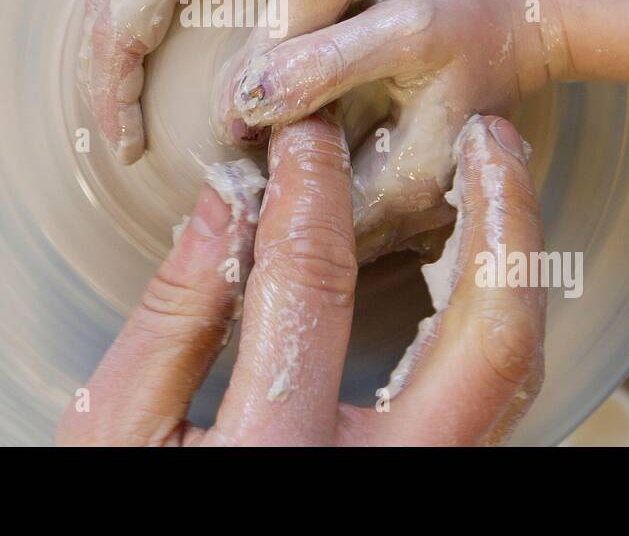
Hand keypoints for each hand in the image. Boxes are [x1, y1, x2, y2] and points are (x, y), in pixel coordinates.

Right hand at [57, 113, 545, 445]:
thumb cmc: (133, 519)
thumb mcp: (115, 438)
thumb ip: (169, 323)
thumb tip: (226, 208)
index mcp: (277, 453)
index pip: (312, 281)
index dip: (310, 186)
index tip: (308, 132)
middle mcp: (377, 478)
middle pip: (486, 336)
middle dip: (498, 217)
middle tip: (487, 136)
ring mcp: (420, 486)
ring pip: (511, 372)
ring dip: (513, 266)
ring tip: (497, 185)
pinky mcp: (430, 482)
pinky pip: (488, 400)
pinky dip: (488, 320)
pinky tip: (471, 268)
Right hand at [78, 0, 420, 163]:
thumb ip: (275, 54)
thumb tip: (233, 121)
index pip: (117, 27)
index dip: (114, 94)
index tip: (128, 145)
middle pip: (105, 8)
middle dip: (107, 79)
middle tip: (124, 138)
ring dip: (121, 48)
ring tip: (130, 106)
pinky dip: (142, 15)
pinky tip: (158, 48)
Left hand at [230, 0, 561, 259]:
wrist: (527, 22)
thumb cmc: (472, 18)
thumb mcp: (398, 26)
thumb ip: (324, 63)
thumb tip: (249, 100)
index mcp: (404, 182)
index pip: (303, 221)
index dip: (252, 197)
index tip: (220, 160)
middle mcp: (411, 213)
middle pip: (313, 232)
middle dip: (262, 205)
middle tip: (222, 167)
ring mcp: (412, 207)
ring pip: (327, 224)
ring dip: (283, 199)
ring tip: (248, 156)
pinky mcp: (406, 189)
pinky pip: (345, 204)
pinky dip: (311, 186)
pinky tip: (287, 150)